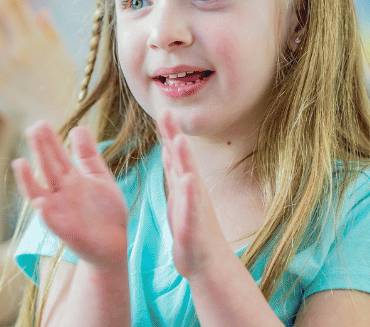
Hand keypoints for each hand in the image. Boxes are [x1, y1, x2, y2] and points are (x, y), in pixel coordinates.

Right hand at [12, 122, 126, 268]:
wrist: (115, 244)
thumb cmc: (105, 211)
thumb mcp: (99, 177)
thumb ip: (87, 155)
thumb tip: (77, 127)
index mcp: (70, 179)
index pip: (56, 156)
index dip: (49, 140)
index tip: (40, 123)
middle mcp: (61, 193)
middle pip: (47, 168)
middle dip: (40, 150)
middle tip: (33, 129)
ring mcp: (61, 212)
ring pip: (39, 194)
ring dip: (28, 181)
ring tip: (19, 163)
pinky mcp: (67, 232)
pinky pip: (53, 223)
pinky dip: (46, 214)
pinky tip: (41, 204)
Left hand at [158, 111, 224, 278]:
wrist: (207, 262)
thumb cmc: (190, 227)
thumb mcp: (178, 192)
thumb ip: (174, 168)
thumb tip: (170, 145)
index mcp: (184, 182)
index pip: (174, 152)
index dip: (168, 130)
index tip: (161, 108)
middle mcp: (192, 189)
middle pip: (181, 158)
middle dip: (174, 135)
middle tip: (166, 112)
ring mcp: (195, 206)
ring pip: (189, 177)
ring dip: (184, 158)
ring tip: (178, 139)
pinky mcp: (195, 224)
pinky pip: (192, 207)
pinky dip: (190, 193)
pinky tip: (188, 180)